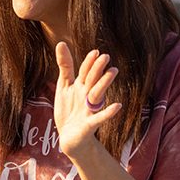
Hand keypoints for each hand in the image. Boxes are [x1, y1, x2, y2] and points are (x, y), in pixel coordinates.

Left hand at [53, 42, 121, 157]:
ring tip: (112, 72)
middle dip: (97, 69)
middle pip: (92, 80)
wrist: (69, 137)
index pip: (85, 71)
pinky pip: (100, 118)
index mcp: (81, 86)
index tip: (95, 52)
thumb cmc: (68, 109)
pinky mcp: (89, 124)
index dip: (89, 62)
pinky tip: (118, 105)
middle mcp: (87, 96)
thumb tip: (61, 42)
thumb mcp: (64, 86)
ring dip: (104, 84)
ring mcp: (89, 109)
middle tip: (105, 57)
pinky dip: (108, 112)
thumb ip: (65, 65)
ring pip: (97, 95)